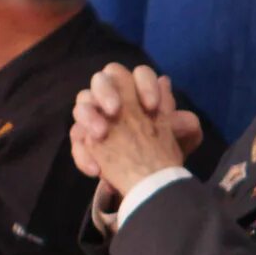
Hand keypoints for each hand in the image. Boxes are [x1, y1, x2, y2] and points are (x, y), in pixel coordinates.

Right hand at [67, 63, 191, 194]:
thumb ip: (178, 114)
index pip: (140, 74)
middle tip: (115, 110)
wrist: (152, 180)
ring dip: (89, 116)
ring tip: (100, 133)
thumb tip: (165, 83)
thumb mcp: (179, 137)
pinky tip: (96, 169)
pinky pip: (77, 140)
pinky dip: (83, 154)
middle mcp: (114, 99)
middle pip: (102, 80)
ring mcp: (96, 117)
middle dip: (106, 92)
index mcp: (139, 93)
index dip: (145, 85)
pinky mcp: (85, 140)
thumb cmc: (166, 152)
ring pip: (83, 105)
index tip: (152, 106)